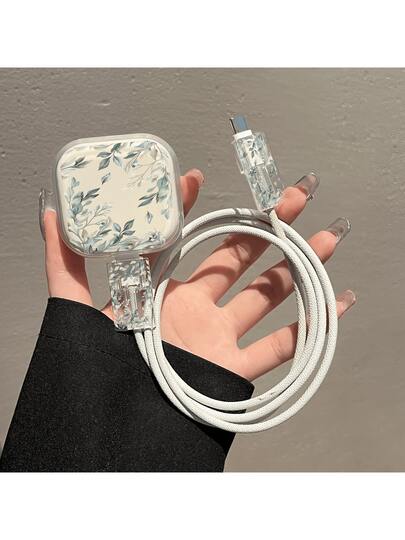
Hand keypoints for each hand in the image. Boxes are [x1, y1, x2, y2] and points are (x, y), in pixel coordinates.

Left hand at [42, 171, 354, 380]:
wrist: (110, 426)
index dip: (192, 207)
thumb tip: (53, 213)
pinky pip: (280, 350)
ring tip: (326, 237)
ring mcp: (217, 338)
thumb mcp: (72, 308)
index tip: (199, 177)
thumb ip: (64, 262)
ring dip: (299, 266)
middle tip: (292, 197)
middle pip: (240, 259)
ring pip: (268, 296)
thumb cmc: (91, 368)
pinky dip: (311, 330)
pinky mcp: (233, 371)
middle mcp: (195, 308)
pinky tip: (335, 304)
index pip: (185, 238)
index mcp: (162, 290)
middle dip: (268, 226)